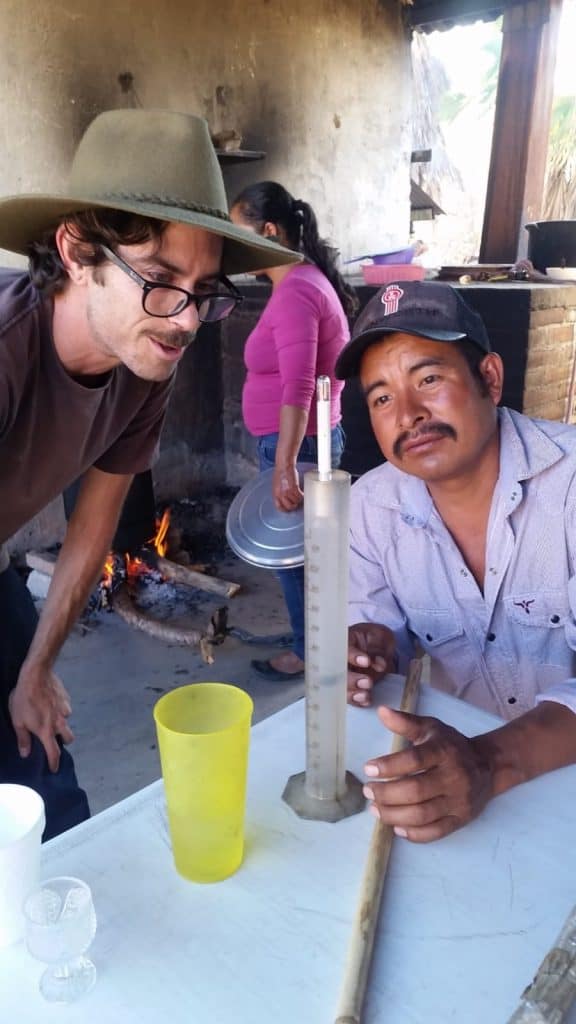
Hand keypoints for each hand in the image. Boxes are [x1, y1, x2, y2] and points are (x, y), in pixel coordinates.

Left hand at [8, 665, 73, 771]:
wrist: (36, 675)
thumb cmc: (24, 699)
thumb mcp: (18, 721)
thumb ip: (23, 739)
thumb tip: (25, 754)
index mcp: (47, 731)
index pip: (54, 753)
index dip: (54, 763)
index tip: (54, 769)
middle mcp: (60, 723)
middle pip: (68, 739)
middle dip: (63, 742)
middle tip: (53, 738)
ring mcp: (66, 710)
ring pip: (67, 722)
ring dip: (61, 724)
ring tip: (49, 716)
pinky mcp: (67, 699)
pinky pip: (65, 708)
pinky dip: (59, 709)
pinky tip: (50, 702)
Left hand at [273, 465, 302, 511]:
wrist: (284, 465)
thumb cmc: (281, 473)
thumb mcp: (276, 485)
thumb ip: (279, 493)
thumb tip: (283, 499)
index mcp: (275, 494)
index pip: (279, 507)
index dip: (285, 509)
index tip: (289, 508)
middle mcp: (280, 494)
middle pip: (289, 507)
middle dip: (294, 505)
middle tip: (296, 502)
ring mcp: (287, 491)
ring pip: (296, 501)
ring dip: (299, 499)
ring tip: (300, 495)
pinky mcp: (294, 488)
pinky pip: (300, 496)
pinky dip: (302, 495)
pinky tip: (303, 493)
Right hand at [347, 623, 395, 706]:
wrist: (379, 649)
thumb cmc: (376, 639)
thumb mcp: (379, 637)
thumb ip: (377, 648)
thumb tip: (379, 663)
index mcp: (345, 641)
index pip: (345, 649)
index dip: (354, 656)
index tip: (366, 662)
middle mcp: (339, 660)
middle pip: (338, 672)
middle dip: (351, 680)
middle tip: (368, 682)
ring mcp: (343, 675)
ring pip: (341, 687)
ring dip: (352, 694)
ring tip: (365, 696)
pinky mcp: (350, 688)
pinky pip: (349, 696)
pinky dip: (357, 701)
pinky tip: (366, 702)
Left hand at [363, 706, 493, 841]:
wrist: (487, 766)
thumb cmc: (451, 746)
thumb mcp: (431, 728)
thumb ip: (405, 722)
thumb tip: (381, 712)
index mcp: (444, 751)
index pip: (415, 760)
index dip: (389, 766)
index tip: (368, 769)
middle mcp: (454, 777)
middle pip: (416, 791)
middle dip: (386, 794)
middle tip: (368, 792)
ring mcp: (459, 801)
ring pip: (423, 815)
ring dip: (394, 815)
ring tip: (375, 809)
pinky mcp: (461, 820)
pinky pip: (436, 832)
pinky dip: (413, 834)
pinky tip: (396, 827)